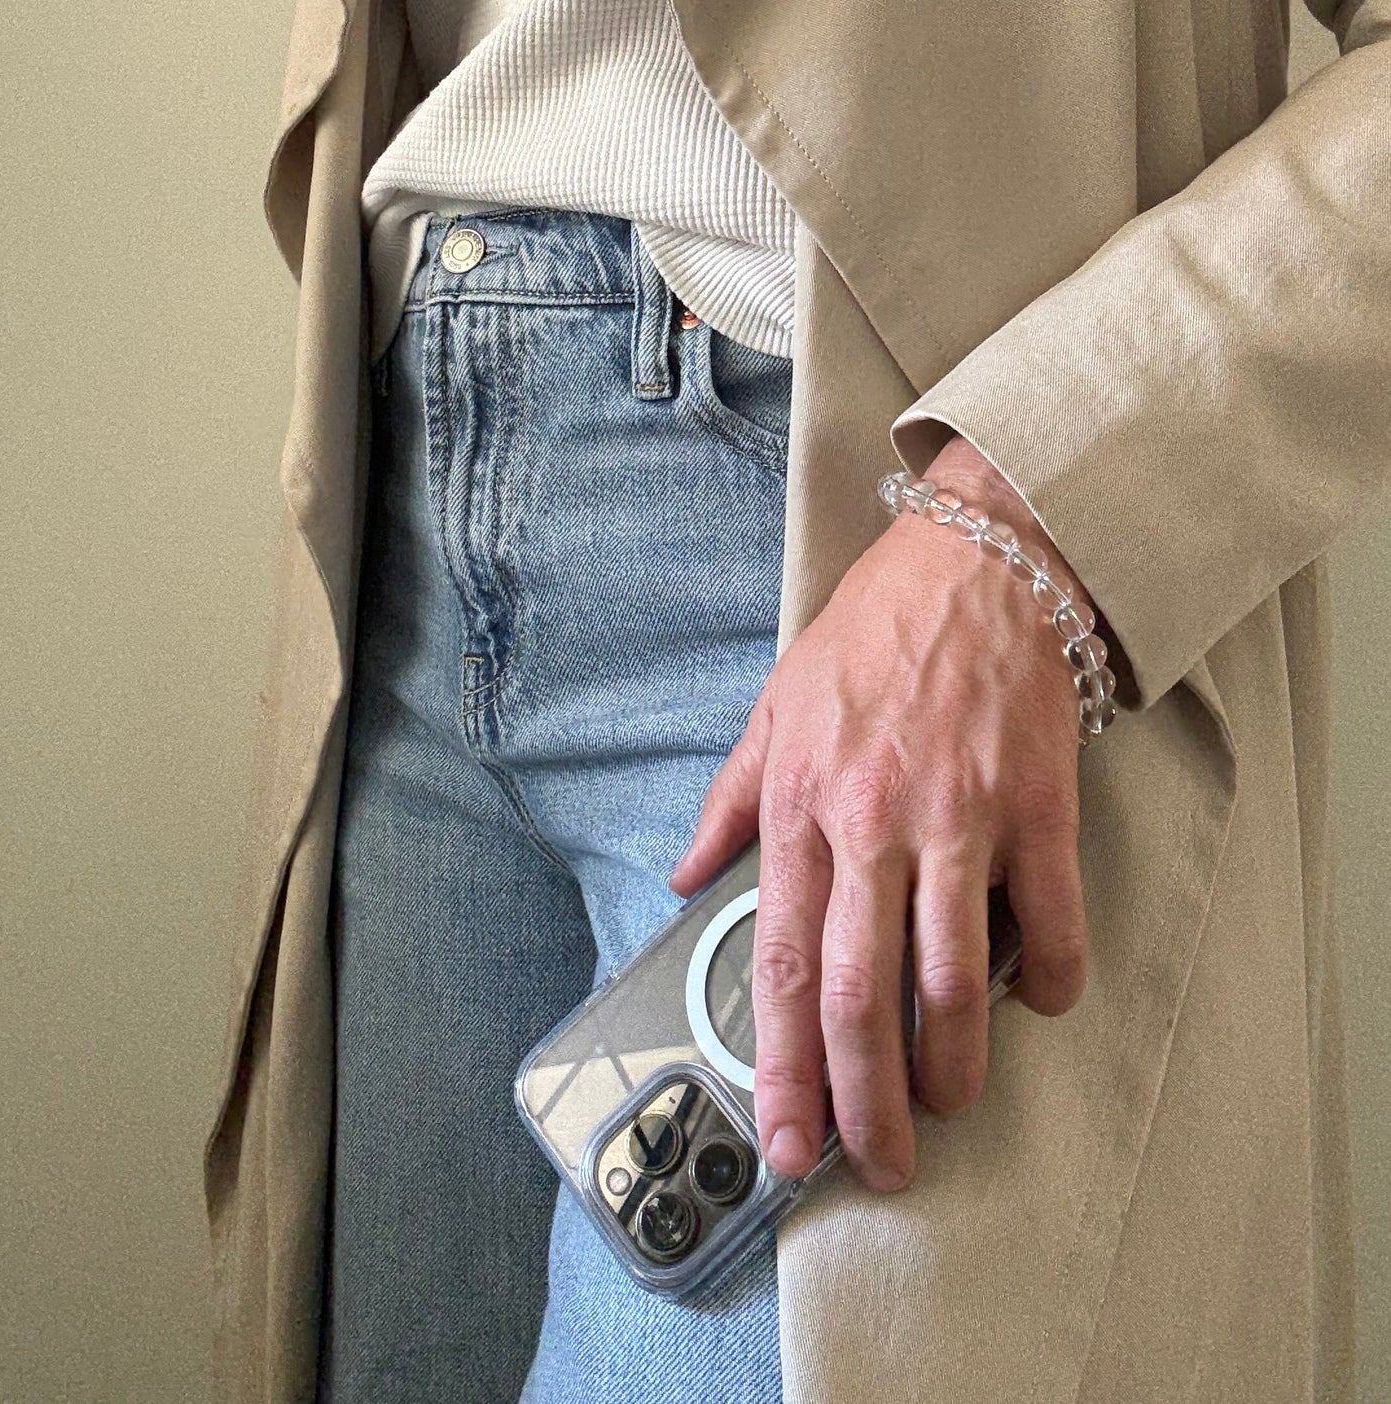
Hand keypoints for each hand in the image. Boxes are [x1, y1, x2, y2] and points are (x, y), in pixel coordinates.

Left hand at [669, 436, 1089, 1191]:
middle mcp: (872, 825)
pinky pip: (1048, 921)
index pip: (778, 964)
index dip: (780, 1067)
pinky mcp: (1037, 807)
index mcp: (800, 809)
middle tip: (875, 1165)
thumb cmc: (869, 639)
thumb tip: (682, 877)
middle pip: (859, 997)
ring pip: (952, 980)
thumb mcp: (773, 710)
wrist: (974, 564)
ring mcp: (959, 819)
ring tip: (947, 1107)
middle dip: (864, 1103)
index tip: (786, 1139)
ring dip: (952, 1066)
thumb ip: (728, 803)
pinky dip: (1047, 980)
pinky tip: (1037, 1003)